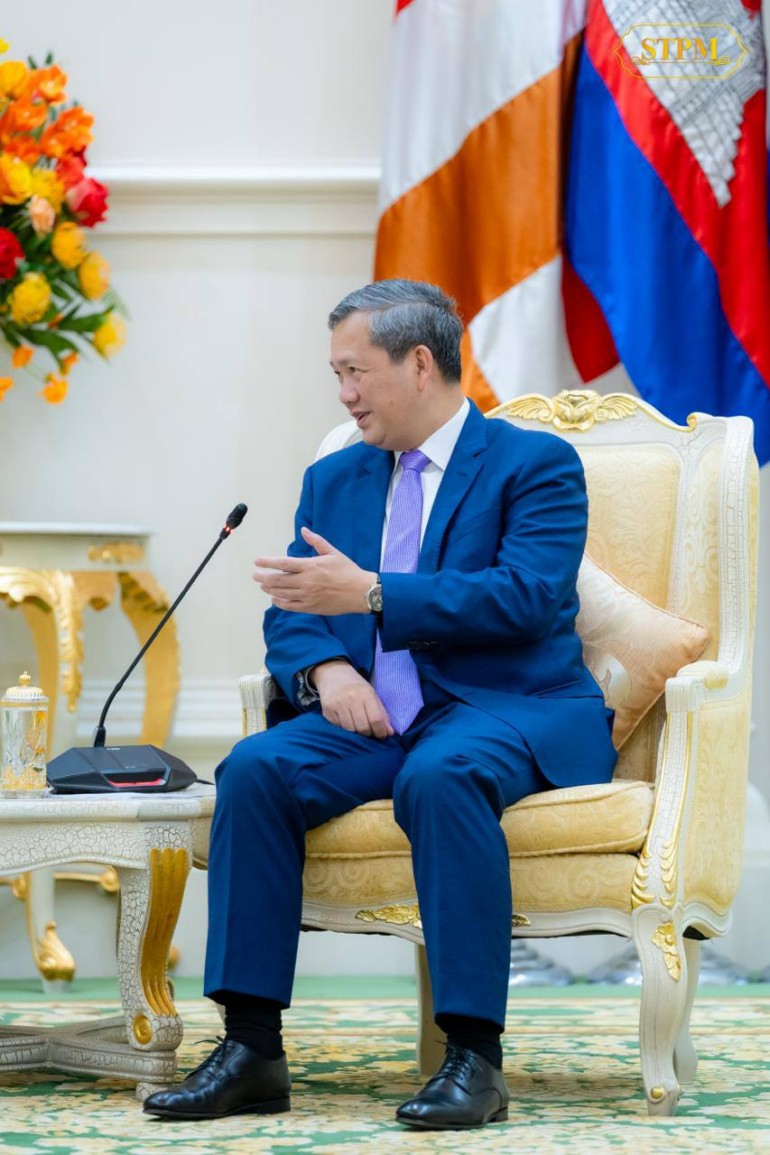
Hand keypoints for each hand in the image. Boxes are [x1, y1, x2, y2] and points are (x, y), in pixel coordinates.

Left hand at [253, 528, 375, 615]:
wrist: (361, 592)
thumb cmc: (348, 571)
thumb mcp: (333, 552)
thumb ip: (316, 541)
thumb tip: (304, 530)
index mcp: (310, 566)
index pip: (283, 564)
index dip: (268, 562)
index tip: (257, 561)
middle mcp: (306, 581)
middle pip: (278, 580)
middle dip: (264, 577)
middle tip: (255, 576)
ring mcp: (308, 596)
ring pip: (282, 593)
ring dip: (270, 589)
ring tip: (262, 586)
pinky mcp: (311, 607)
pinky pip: (291, 606)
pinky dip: (280, 603)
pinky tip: (275, 599)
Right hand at [312, 660, 393, 738]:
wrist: (333, 675)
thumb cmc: (356, 687)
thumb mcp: (372, 695)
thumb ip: (382, 714)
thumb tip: (389, 733)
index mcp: (366, 693)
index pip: (376, 719)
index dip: (381, 732)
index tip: (382, 736)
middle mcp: (351, 699)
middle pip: (363, 728)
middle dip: (369, 735)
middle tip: (370, 733)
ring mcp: (337, 705)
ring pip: (350, 731)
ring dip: (357, 735)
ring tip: (359, 730)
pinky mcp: (327, 711)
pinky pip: (339, 728)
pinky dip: (345, 730)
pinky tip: (348, 724)